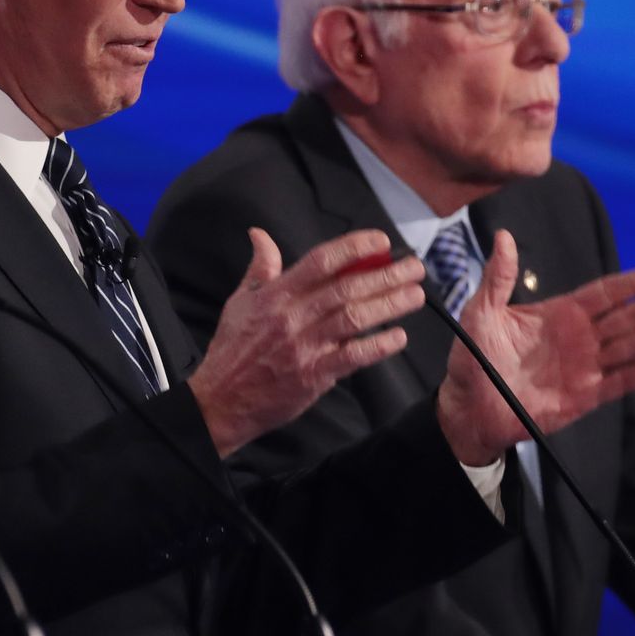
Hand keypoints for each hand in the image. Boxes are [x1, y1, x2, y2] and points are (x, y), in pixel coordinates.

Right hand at [189, 228, 425, 456]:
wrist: (219, 401)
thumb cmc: (232, 351)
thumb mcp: (240, 302)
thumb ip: (259, 268)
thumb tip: (259, 235)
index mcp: (275, 295)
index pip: (320, 260)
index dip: (354, 247)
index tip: (380, 241)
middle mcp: (291, 317)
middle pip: (346, 287)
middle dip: (385, 274)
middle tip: (414, 268)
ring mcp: (303, 347)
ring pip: (354, 318)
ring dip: (389, 304)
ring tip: (415, 295)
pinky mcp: (312, 376)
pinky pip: (352, 358)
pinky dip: (377, 346)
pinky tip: (398, 337)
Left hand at [436, 230, 634, 466]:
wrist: (468, 408)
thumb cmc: (473, 358)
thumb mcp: (480, 312)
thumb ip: (497, 278)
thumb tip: (502, 237)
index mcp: (560, 313)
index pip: (604, 293)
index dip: (631, 284)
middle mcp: (579, 338)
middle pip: (625, 317)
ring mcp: (584, 367)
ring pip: (627, 347)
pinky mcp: (583, 397)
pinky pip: (616, 383)